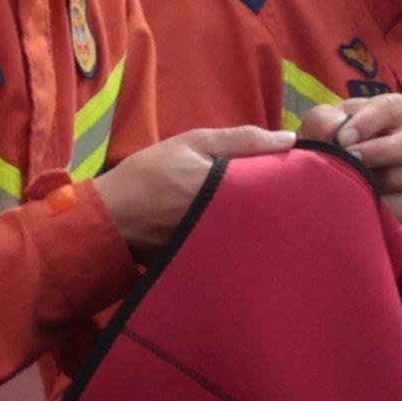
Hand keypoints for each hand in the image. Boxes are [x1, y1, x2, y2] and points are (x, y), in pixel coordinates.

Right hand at [93, 123, 289, 264]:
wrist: (110, 220)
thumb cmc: (149, 176)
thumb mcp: (193, 144)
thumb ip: (242, 139)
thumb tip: (289, 138)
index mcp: (231, 191)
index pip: (278, 186)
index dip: (287, 178)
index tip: (291, 170)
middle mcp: (233, 223)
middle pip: (272, 213)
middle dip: (276, 202)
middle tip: (275, 190)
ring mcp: (224, 246)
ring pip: (257, 231)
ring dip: (260, 219)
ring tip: (255, 207)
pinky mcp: (212, 262)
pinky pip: (239, 246)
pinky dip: (241, 235)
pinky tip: (236, 227)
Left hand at [290, 90, 401, 197]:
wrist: (325, 172)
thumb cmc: (330, 138)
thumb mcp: (320, 123)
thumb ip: (324, 120)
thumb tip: (334, 132)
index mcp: (396, 112)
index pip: (392, 108)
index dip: (368, 122)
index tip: (343, 137)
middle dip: (378, 152)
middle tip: (349, 159)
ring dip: (378, 181)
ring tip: (351, 182)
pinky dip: (380, 206)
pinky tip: (360, 202)